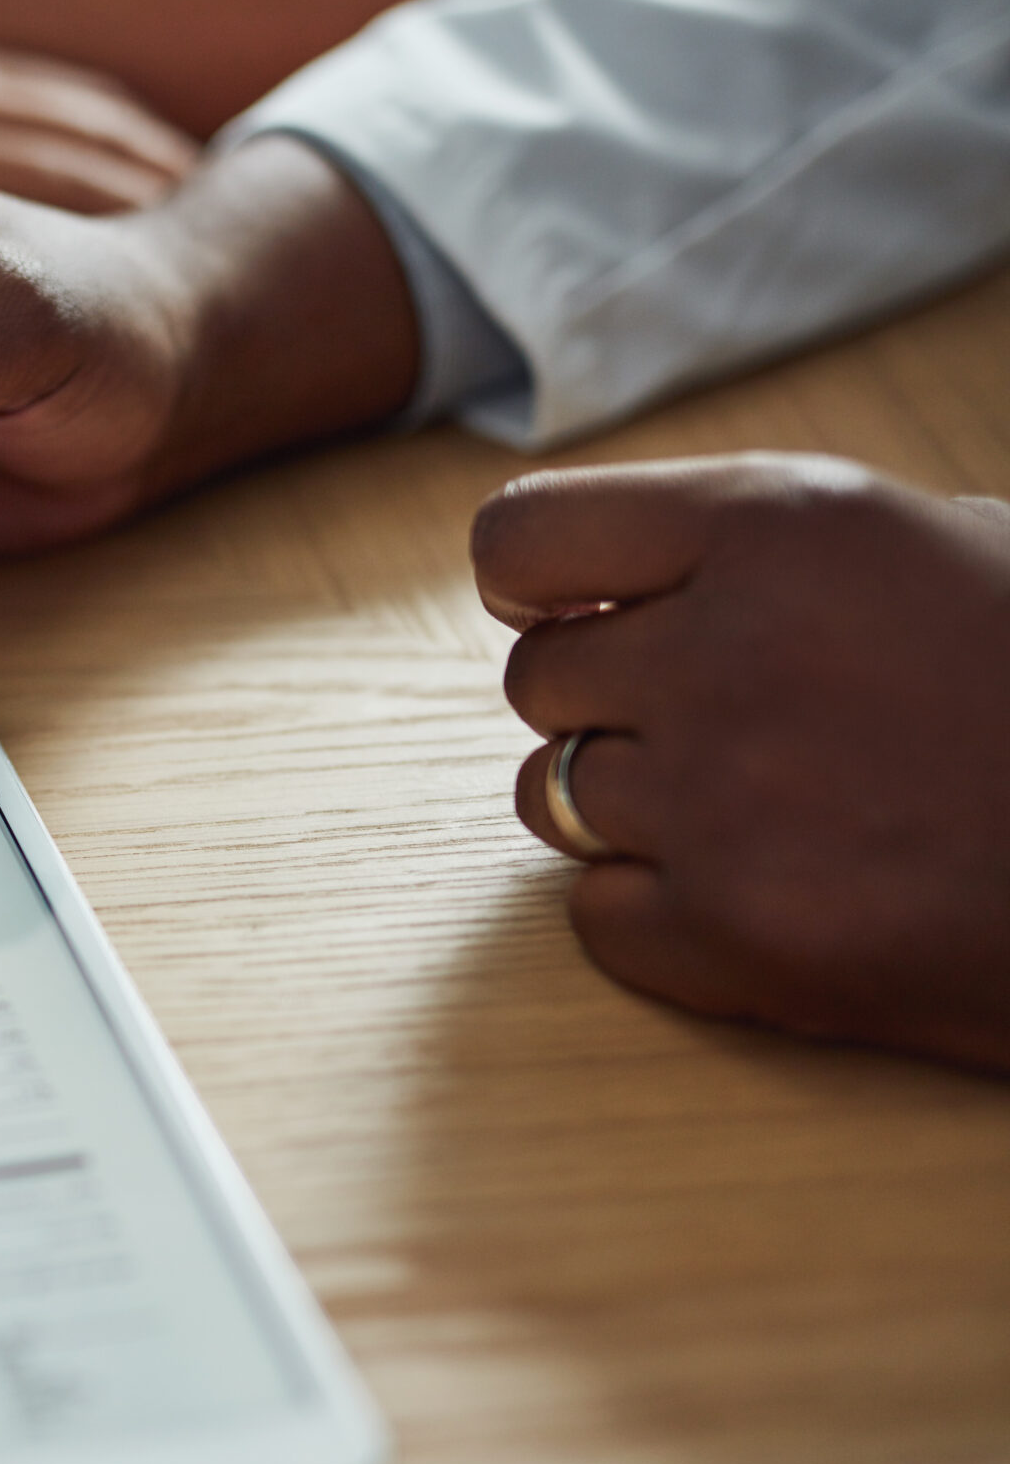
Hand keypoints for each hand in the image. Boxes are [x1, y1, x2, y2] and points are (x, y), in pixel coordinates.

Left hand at [475, 454, 1009, 1074]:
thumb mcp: (942, 545)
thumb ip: (766, 549)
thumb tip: (610, 579)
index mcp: (783, 526)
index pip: (520, 538)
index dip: (537, 582)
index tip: (570, 609)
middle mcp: (728, 651)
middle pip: (537, 679)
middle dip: (612, 701)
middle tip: (734, 724)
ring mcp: (721, 803)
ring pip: (552, 796)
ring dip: (634, 806)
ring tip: (774, 807)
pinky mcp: (735, 937)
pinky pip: (595, 916)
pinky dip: (656, 914)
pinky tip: (773, 891)